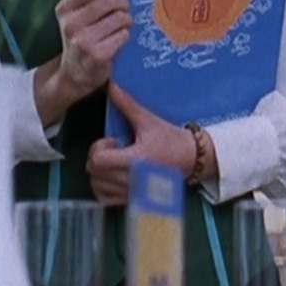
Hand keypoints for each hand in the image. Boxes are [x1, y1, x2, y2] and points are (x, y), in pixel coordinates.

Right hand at [34, 0, 130, 122]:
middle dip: (123, 6)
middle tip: (122, 15)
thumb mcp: (86, 9)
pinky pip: (123, 35)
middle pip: (111, 0)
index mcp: (64, 8)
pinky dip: (125, 37)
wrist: (74, 75)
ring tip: (120, 29)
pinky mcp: (96, 55)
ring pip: (121, 18)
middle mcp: (70, 23)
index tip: (111, 0)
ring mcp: (82, 40)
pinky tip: (118, 43)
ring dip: (127, 22)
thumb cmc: (84, 36)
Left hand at [86, 84, 200, 204]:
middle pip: (95, 172)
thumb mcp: (149, 121)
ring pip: (97, 186)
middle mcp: (131, 179)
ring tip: (115, 164)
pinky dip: (103, 189)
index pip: (98, 160)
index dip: (99, 148)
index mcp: (135, 160)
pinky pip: (105, 199)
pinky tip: (112, 178)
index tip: (114, 142)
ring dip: (100, 173)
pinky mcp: (133, 200)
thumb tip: (111, 86)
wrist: (191, 159)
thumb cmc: (170, 139)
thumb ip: (127, 105)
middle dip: (98, 158)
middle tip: (115, 150)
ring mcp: (131, 192)